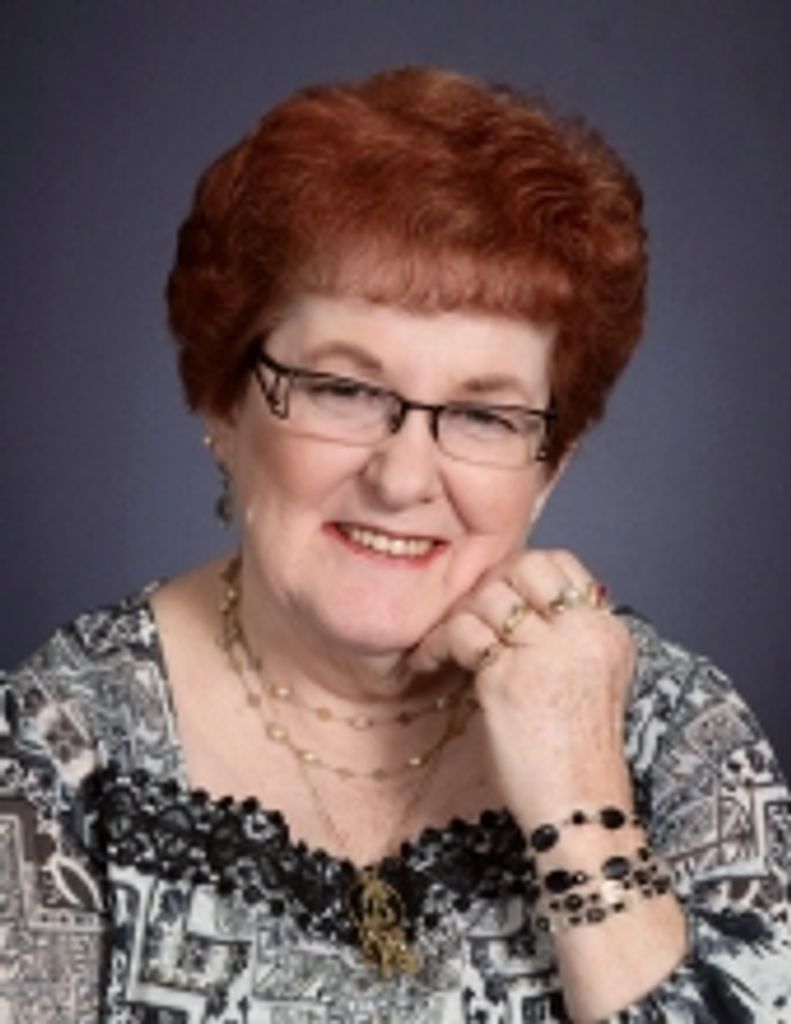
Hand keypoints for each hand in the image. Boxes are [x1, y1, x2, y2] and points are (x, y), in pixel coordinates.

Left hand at [410, 549, 636, 829]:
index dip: (522, 573)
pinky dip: (435, 644)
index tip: (502, 601)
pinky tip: (426, 662)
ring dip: (459, 618)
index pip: (561, 563)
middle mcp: (583, 633)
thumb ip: (568, 636)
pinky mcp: (509, 679)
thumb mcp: (595, 679)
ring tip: (446, 645)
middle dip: (488, 588)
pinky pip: (462, 632)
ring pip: (488, 596)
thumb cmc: (578, 752)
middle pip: (523, 567)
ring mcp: (547, 653)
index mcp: (607, 631)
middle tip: (471, 618)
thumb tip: (518, 603)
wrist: (580, 809)